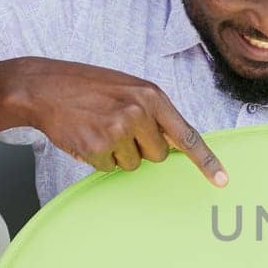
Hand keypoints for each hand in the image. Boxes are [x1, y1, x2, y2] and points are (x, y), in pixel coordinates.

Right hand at [16, 57, 226, 181]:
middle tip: (117, 127)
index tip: (222, 180)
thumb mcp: (129, 89)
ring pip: (133, 164)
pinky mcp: (98, 147)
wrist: (44, 87)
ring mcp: (118, 130)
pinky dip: (98, 158)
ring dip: (117, 153)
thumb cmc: (88, 87)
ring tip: (98, 128)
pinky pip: (110, 167)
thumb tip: (175, 144)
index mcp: (152, 96)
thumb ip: (154, 112)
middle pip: (158, 155)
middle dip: (141, 149)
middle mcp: (139, 112)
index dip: (206, 161)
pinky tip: (86, 135)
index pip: (187, 135)